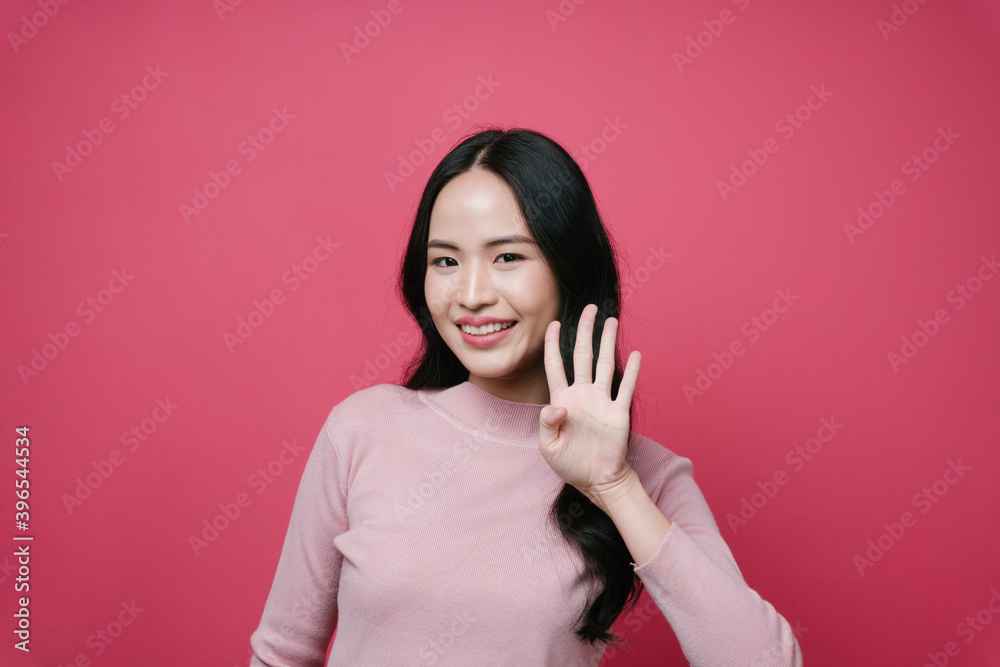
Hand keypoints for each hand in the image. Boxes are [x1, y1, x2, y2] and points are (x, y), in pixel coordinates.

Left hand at [538, 303, 641, 505]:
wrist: (596, 480)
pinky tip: (634, 354)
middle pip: (582, 355)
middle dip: (585, 331)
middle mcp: (582, 394)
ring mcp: (601, 401)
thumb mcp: (548, 446)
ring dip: (607, 342)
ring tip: (611, 320)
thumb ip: (547, 424)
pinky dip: (630, 371)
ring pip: (604, 364)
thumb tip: (558, 406)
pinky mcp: (618, 412)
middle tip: (589, 309)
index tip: (552, 324)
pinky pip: (625, 388)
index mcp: (562, 400)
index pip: (555, 365)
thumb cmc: (569, 464)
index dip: (552, 344)